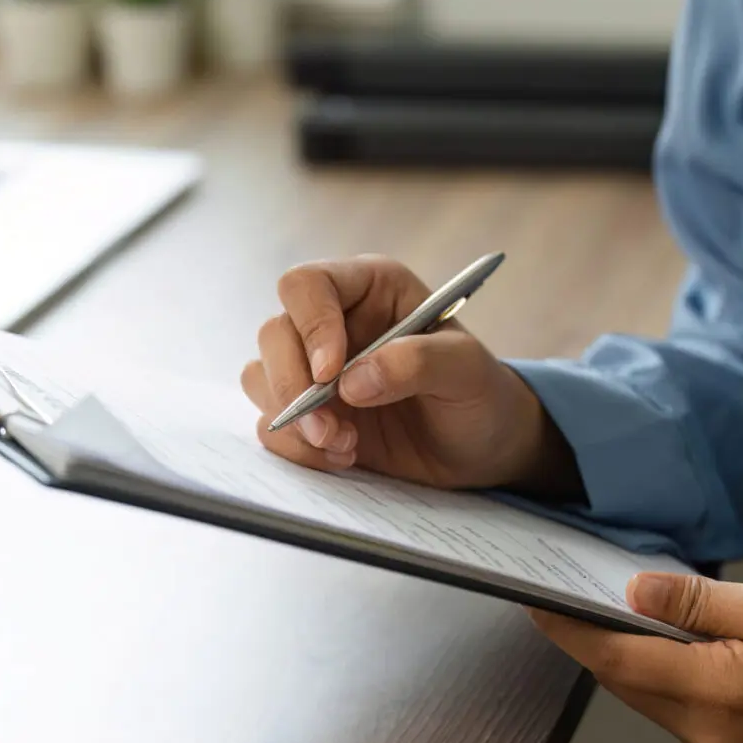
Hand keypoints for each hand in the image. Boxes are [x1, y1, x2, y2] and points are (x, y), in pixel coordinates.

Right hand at [241, 255, 580, 494]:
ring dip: (295, 421)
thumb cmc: (480, 395)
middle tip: (332, 430)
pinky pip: (271, 424)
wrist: (480, 449)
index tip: (331, 374)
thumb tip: (352, 382)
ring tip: (348, 447)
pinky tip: (344, 457)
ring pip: (261, 377)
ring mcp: (314, 368)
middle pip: (273, 334)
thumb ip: (419, 363)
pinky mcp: (308, 412)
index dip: (310, 326)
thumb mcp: (468, 372)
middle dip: (295, 387)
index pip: (307, 285)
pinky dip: (298, 447)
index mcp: (370, 288)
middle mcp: (333, 322)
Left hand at [530, 575, 742, 742]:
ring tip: (623, 611)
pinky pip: (688, 719)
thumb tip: (633, 593)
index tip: (537, 599)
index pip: (615, 661)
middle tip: (573, 593)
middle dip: (598, 640)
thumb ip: (697, 605)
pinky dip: (673, 683)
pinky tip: (677, 649)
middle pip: (630, 685)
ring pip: (657, 703)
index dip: (570, 629)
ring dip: (637, 661)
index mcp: (717, 700)